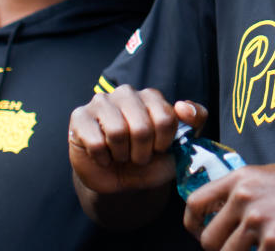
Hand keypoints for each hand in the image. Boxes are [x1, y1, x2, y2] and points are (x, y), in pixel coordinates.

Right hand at [68, 85, 207, 193]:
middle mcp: (126, 93)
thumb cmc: (150, 160)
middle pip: (143, 127)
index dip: (164, 143)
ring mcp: (100, 102)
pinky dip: (103, 158)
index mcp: (151, 96)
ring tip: (121, 155)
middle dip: (143, 152)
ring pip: (118, 132)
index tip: (158, 149)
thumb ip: (195, 120)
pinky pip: (96, 142)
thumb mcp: (180, 144)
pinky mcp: (79, 117)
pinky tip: (103, 157)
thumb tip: (183, 107)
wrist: (119, 181)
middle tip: (138, 157)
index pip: (167, 118)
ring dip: (122, 155)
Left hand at [184, 164, 274, 250]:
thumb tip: (217, 211)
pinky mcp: (274, 245)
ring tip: (264, 248)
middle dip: (221, 250)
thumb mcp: (272, 176)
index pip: (195, 203)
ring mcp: (259, 222)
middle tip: (241, 249)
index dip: (192, 225)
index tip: (200, 234)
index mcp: (242, 178)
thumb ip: (243, 190)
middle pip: (208, 240)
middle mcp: (245, 197)